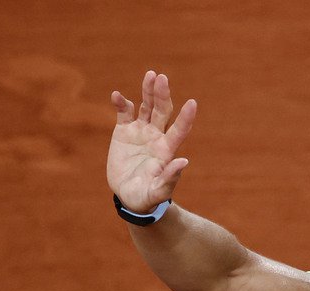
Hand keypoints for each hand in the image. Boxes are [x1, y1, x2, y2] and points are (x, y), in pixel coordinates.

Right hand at [107, 70, 195, 213]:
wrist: (129, 196)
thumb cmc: (147, 197)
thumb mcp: (158, 192)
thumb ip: (170, 178)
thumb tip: (184, 161)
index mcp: (167, 150)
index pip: (179, 130)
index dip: (186, 118)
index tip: (193, 103)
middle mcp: (156, 136)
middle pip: (163, 111)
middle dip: (162, 95)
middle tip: (161, 78)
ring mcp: (140, 131)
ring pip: (146, 106)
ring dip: (148, 91)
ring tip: (151, 75)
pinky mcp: (124, 130)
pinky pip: (123, 112)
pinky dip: (120, 103)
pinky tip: (116, 96)